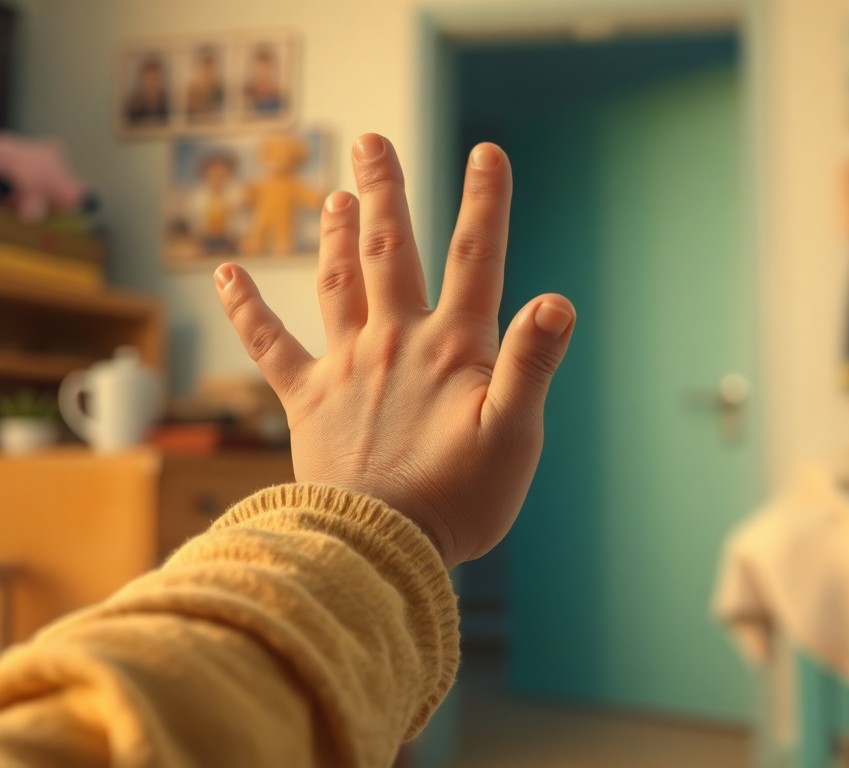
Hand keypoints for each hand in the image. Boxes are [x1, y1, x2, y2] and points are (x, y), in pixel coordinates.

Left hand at [214, 134, 574, 567]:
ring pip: (338, 284)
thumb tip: (557, 301)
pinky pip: (271, 345)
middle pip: (390, 252)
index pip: (475, 260)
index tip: (488, 152)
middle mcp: (395, 343)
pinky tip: (228, 273)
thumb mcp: (515, 434)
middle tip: (371, 143)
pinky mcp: (308, 401)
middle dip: (384, 193)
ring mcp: (347, 369)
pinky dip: (247, 308)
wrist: (378, 550)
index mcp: (452, 348)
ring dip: (336, 235)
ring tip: (335, 195)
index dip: (486, 203)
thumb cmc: (460, 500)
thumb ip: (532, 364)